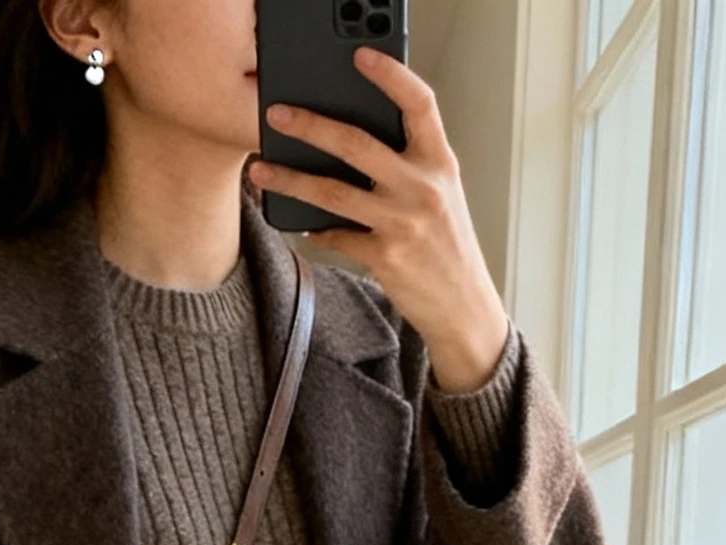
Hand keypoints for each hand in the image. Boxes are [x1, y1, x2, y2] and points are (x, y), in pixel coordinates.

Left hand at [249, 51, 509, 395]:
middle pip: (357, 143)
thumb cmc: (448, 246)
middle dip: (311, 125)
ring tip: (262, 168)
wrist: (463, 306)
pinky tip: (301, 223)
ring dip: (291, 178)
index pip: (420, 104)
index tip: (361, 57)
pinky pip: (336, 235)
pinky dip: (316, 229)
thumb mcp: (442, 194)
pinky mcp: (384, 256)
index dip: (391, 75)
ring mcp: (402, 223)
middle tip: (276, 114)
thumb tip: (355, 140)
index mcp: (440, 162)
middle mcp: (422, 187)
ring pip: (333, 192)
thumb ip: (411, 164)